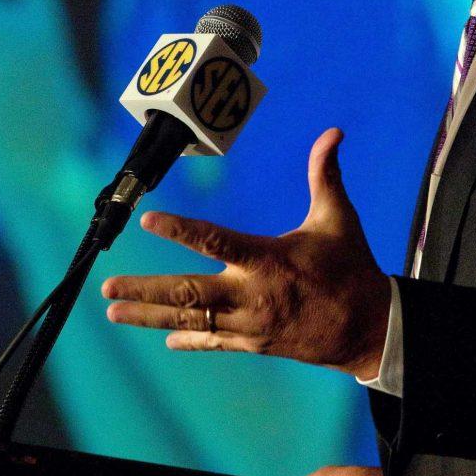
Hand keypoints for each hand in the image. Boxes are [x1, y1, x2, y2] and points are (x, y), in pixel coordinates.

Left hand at [102, 128, 390, 378]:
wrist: (368, 328)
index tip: (148, 219)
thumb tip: (333, 131)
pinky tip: (164, 338)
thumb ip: (325, 173)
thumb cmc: (351, 267)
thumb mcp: (339, 217)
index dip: (181, 230)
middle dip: (145, 290)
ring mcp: (250, 325)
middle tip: (107, 287)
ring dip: (150, 316)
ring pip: (191, 322)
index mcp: (268, 260)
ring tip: (114, 311)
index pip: (215, 242)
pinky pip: (214, 342)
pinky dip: (189, 339)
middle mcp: (252, 296)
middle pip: (189, 294)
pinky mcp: (255, 344)